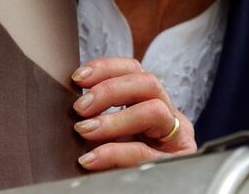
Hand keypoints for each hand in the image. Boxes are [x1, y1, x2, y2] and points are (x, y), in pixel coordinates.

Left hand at [71, 57, 195, 170]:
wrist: (142, 190)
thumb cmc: (121, 166)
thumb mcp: (110, 136)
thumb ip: (99, 118)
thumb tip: (69, 102)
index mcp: (153, 103)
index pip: (135, 70)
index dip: (107, 67)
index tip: (78, 78)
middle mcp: (169, 116)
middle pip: (148, 82)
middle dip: (110, 90)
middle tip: (80, 107)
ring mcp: (177, 139)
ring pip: (154, 110)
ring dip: (115, 118)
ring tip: (86, 131)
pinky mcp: (178, 163)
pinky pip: (147, 152)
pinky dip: (116, 152)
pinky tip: (91, 159)